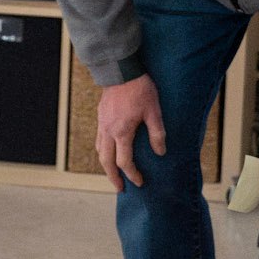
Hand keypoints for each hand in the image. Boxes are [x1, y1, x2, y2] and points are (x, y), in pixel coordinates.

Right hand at [95, 74, 165, 192]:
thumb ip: (157, 133)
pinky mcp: (100, 116)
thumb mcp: (154, 111)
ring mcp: (102, 123)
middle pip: (106, 161)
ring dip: (106, 166)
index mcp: (121, 132)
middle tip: (120, 189)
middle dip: (113, 177)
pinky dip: (102, 151)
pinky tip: (108, 152)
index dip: (132, 174)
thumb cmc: (140, 89)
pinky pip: (98, 139)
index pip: (124, 162)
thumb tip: (160, 152)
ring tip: (113, 174)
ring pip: (99, 151)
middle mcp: (108, 130)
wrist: (121, 69)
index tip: (140, 182)